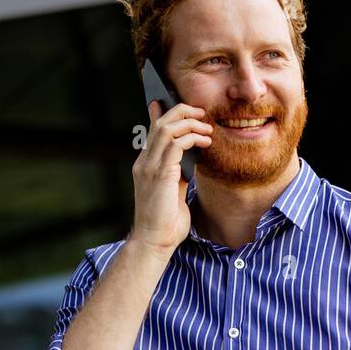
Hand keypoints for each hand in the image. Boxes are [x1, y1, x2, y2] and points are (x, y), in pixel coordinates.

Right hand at [128, 100, 213, 253]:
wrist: (154, 242)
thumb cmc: (165, 222)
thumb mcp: (172, 192)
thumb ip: (177, 173)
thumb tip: (189, 160)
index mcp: (145, 165)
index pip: (152, 129)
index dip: (165, 112)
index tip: (185, 107)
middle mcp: (144, 162)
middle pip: (160, 122)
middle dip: (183, 112)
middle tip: (202, 113)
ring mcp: (149, 167)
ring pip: (167, 128)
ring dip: (191, 123)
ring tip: (207, 128)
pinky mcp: (159, 174)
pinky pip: (175, 144)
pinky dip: (192, 137)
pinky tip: (205, 142)